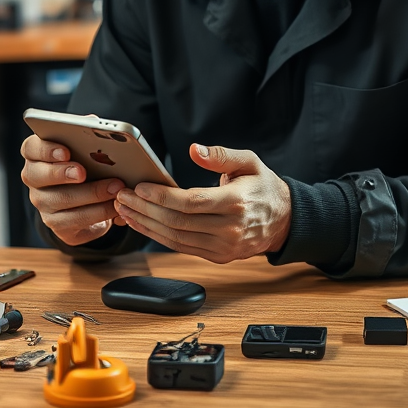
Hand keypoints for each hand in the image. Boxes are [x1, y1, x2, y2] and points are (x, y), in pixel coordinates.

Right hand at [20, 134, 126, 246]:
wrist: (88, 204)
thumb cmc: (87, 167)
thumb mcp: (86, 150)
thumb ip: (85, 134)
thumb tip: (91, 121)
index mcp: (37, 155)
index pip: (31, 149)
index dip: (46, 150)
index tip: (65, 151)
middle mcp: (34, 178)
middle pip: (38, 175)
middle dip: (63, 173)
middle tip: (83, 172)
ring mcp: (42, 202)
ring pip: (61, 199)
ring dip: (91, 193)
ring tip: (115, 187)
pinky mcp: (55, 223)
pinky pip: (75, 220)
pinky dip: (99, 212)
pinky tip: (115, 205)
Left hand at [113, 143, 291, 262]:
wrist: (285, 220)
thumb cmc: (263, 186)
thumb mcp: (249, 161)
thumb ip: (221, 156)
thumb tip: (194, 150)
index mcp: (237, 203)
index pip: (192, 203)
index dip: (162, 196)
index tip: (140, 187)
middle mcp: (230, 229)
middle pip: (178, 222)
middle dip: (145, 209)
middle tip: (122, 196)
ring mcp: (224, 246)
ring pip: (176, 238)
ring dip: (146, 224)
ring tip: (125, 209)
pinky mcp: (218, 256)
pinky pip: (181, 247)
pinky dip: (158, 236)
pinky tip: (142, 224)